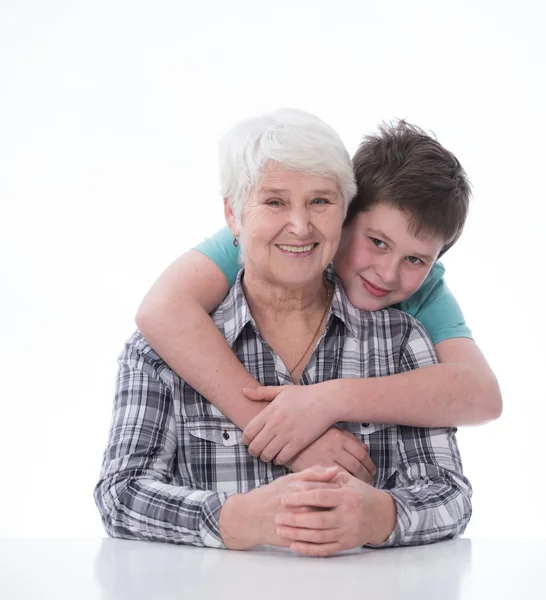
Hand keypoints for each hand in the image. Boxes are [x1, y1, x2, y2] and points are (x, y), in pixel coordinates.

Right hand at [219, 466, 342, 549]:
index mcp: (299, 489)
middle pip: (327, 509)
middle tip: (351, 509)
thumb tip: (335, 470)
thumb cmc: (271, 494)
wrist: (249, 516)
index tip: (351, 492)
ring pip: (321, 527)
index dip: (341, 493)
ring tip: (343, 522)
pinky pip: (312, 542)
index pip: (327, 491)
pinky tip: (332, 536)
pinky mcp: (291, 538)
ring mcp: (294, 523)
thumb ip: (313, 473)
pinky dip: (323, 540)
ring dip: (334, 525)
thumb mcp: (290, 479)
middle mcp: (297, 506)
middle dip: (341, 510)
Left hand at [242, 384, 336, 463]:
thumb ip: (261, 393)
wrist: (327, 401)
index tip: (250, 441)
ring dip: (265, 457)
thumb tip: (243, 391)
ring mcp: (286, 434)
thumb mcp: (282, 390)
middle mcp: (275, 424)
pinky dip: (278, 460)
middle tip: (258, 451)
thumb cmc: (304, 395)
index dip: (246, 440)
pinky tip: (281, 457)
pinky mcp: (298, 443)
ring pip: (266, 455)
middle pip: (255, 447)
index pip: (248, 432)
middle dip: (254, 451)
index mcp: (270, 411)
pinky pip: (282, 458)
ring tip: (269, 455)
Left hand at [275, 470, 396, 555]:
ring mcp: (348, 532)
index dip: (301, 498)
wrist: (382, 515)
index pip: (321, 497)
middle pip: (318, 520)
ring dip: (298, 535)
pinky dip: (309, 549)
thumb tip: (304, 479)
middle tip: (277, 517)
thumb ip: (325, 477)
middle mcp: (348, 516)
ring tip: (281, 530)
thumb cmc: (359, 493)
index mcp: (347, 496)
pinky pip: (325, 549)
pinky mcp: (346, 544)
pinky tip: (294, 546)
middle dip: (295, 519)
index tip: (285, 498)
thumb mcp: (346, 479)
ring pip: (319, 536)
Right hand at [287, 427, 375, 484]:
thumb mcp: (329, 431)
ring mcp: (324, 461)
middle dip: (367, 477)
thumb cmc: (307, 437)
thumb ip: (347, 439)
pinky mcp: (314, 474)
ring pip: (348, 477)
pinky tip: (343, 496)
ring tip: (358, 492)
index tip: (372, 472)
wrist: (281, 442)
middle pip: (358, 467)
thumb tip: (364, 448)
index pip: (362, 454)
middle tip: (370, 484)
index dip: (370, 465)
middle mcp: (334, 449)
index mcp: (338, 437)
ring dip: (356, 486)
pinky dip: (340, 491)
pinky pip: (332, 485)